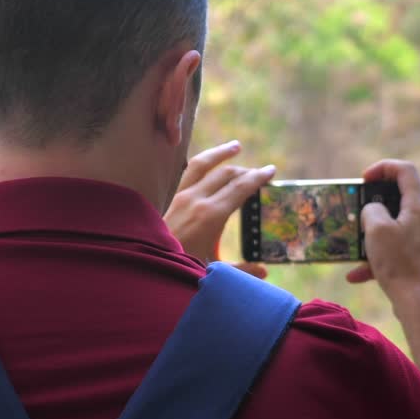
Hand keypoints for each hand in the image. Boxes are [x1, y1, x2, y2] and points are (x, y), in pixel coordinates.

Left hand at [165, 140, 274, 275]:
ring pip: (203, 164)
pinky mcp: (172, 198)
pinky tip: (208, 162)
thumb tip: (264, 273)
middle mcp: (197, 199)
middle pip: (226, 174)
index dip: (258, 178)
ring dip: (221, 153)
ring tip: (235, 146)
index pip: (240, 188)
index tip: (271, 171)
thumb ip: (241, 270)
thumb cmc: (182, 269)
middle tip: (261, 171)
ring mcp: (182, 196)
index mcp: (212, 215)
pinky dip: (202, 163)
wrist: (148, 266)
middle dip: (246, 170)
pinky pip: (189, 171)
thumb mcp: (214, 271)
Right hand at [346, 160, 419, 304]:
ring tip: (355, 245)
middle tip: (358, 210)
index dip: (383, 168)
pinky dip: (379, 256)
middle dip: (374, 203)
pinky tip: (357, 274)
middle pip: (401, 198)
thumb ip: (371, 209)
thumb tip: (373, 210)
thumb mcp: (376, 230)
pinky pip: (398, 249)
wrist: (418, 304)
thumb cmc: (399, 264)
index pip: (406, 170)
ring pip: (397, 226)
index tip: (364, 179)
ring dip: (374, 234)